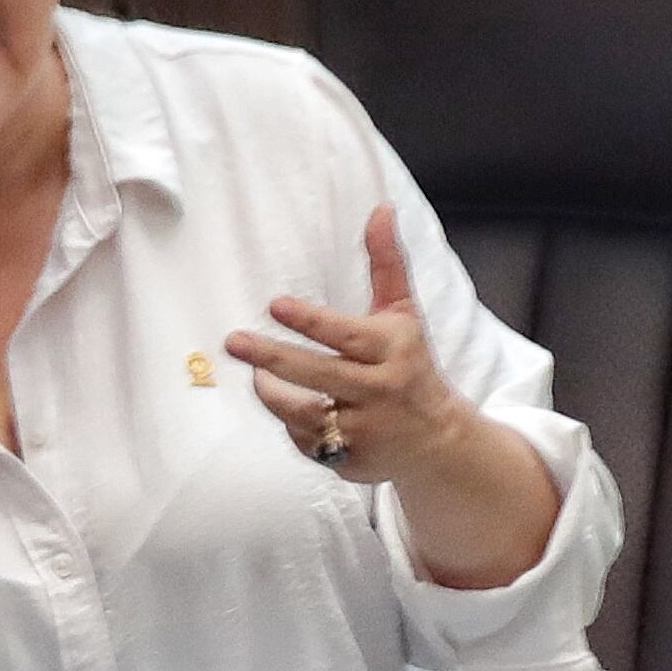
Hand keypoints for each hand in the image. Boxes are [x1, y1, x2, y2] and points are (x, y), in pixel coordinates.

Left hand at [225, 206, 474, 485]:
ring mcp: (364, 430)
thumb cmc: (411, 363)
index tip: (275, 305)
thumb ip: (386, 263)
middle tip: (232, 341)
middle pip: (316, 374)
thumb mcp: (403, 313)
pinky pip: (307, 441)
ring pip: (303, 413)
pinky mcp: (350, 462)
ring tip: (256, 373)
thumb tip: (380, 208)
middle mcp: (378, 391)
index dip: (309, 321)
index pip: (345, 335)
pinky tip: (290, 405)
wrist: (438, 439)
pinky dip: (292, 423)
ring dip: (272, 393)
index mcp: (391, 350)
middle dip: (270, 357)